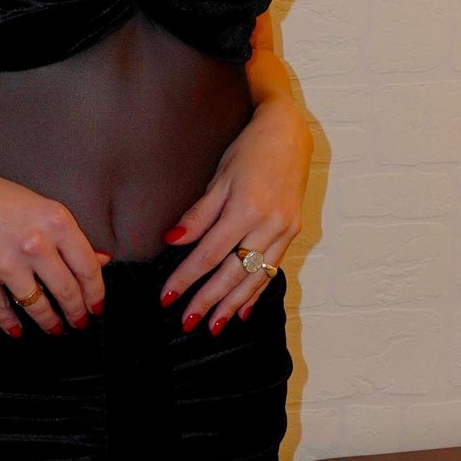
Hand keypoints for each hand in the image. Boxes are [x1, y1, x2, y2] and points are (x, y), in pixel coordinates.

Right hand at [0, 159, 108, 337]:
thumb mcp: (36, 205)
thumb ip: (67, 236)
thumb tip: (101, 260)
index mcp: (55, 221)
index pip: (87, 268)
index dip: (96, 293)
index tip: (96, 305)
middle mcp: (34, 244)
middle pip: (67, 291)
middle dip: (76, 313)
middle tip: (79, 322)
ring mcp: (6, 265)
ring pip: (38, 306)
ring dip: (49, 322)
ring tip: (54, 328)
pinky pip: (2, 310)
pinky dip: (11, 323)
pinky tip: (17, 329)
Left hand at [159, 97, 310, 333]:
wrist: (290, 134)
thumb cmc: (249, 150)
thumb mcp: (219, 176)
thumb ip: (199, 213)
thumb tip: (171, 241)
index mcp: (246, 209)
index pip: (209, 254)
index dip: (186, 278)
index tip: (168, 298)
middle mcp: (269, 225)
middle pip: (233, 273)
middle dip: (209, 301)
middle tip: (187, 323)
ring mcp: (284, 231)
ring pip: (255, 278)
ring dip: (233, 305)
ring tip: (213, 327)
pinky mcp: (292, 232)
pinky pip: (271, 270)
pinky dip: (256, 293)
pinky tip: (244, 312)